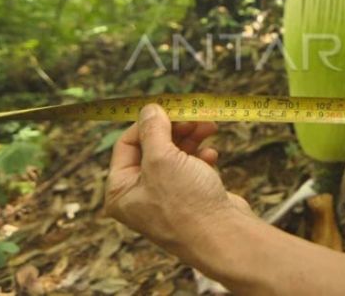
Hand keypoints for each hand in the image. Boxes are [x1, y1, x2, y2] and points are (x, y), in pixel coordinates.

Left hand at [104, 104, 252, 259]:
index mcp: (121, 190)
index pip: (127, 144)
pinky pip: (192, 168)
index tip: (170, 108)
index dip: (148, 123)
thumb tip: (149, 109)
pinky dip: (201, 156)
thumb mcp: (162, 159)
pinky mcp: (191, 198)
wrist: (223, 236)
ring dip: (192, 138)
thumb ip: (153, 129)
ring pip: (176, 155)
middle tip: (195, 116)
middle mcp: (141, 195)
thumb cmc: (186, 204)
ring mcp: (167, 197)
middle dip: (176, 128)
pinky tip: (212, 156)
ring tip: (210, 129)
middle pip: (153, 147)